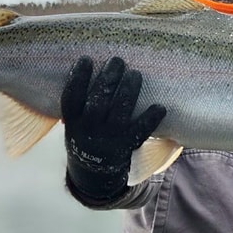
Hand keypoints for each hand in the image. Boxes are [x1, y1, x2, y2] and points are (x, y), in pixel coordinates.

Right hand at [61, 56, 166, 200]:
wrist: (94, 172)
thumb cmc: (85, 135)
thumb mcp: (73, 123)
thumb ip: (78, 101)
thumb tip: (86, 64)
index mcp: (72, 122)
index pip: (72, 97)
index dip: (78, 77)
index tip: (86, 59)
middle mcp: (89, 130)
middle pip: (98, 101)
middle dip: (109, 79)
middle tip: (117, 60)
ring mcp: (108, 139)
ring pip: (119, 112)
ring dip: (128, 91)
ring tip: (135, 74)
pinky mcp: (126, 146)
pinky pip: (140, 131)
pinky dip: (151, 119)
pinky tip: (160, 107)